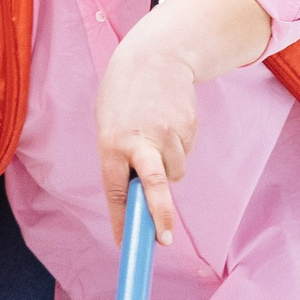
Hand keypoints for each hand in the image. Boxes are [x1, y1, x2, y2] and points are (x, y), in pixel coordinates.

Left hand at [96, 35, 197, 245]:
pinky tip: (168, 123)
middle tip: (165, 239)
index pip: (116, 189)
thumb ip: (121, 159)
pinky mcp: (189, 128)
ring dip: (168, 166)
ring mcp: (168, 134)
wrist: (155, 55)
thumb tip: (138, 199)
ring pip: (174, 174)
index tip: (127, 244)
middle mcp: (140, 140)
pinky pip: (184, 155)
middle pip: (154, 186)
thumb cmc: (124, 97)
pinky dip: (178, 148)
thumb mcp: (111, 125)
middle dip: (159, 215)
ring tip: (156, 135)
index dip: (122, 220)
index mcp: (111, 143)